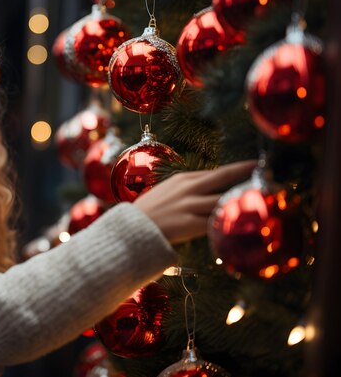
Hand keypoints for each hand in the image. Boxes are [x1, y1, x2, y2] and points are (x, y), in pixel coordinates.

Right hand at [133, 160, 257, 244]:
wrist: (132, 230)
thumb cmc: (147, 214)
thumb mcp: (166, 194)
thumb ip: (185, 191)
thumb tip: (204, 193)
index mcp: (182, 180)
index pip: (216, 173)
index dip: (236, 170)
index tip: (251, 166)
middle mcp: (189, 188)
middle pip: (224, 177)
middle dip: (246, 172)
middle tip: (264, 169)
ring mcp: (191, 205)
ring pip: (225, 199)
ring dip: (244, 199)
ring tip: (263, 198)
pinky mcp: (192, 223)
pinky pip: (217, 222)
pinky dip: (231, 221)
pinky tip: (246, 222)